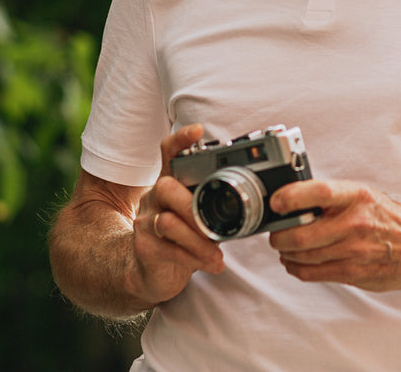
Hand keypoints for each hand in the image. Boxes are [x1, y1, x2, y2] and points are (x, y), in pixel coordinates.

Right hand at [129, 123, 225, 303]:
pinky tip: (212, 264)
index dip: (182, 139)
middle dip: (193, 206)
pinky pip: (169, 249)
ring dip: (198, 241)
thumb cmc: (184, 236)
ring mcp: (146, 221)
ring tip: (217, 254)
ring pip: (168, 222)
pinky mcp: (144, 246)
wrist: (153, 271)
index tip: (198, 130)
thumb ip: (215, 202)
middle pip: (167, 187)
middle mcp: (154, 196)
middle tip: (215, 227)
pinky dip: (195, 258)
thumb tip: (256, 196)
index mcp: (171, 182)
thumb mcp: (200, 214)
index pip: (170, 152)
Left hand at [267, 179, 400, 291]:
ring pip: (303, 257)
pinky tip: (296, 263)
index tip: (276, 201)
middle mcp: (356, 223)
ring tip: (285, 248)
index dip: (292, 197)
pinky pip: (313, 274)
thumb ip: (332, 198)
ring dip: (286, 253)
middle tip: (276, 233)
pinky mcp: (354, 273)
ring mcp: (354, 251)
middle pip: (302, 235)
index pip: (320, 193)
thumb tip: (294, 199)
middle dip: (279, 236)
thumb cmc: (388, 218)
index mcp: (357, 196)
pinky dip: (297, 268)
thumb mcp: (363, 196)